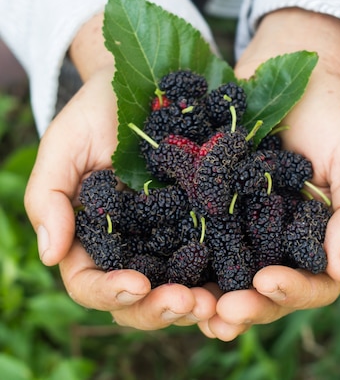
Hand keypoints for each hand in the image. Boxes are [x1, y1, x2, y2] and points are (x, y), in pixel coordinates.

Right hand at [24, 19, 216, 330]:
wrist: (147, 76)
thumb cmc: (99, 109)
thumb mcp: (66, 143)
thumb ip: (49, 195)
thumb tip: (49, 254)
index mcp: (93, 237)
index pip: (91, 281)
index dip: (109, 291)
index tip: (136, 283)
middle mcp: (133, 246)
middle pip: (139, 298)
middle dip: (159, 308)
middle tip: (187, 303)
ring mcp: (172, 236)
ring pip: (180, 287)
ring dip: (197, 303)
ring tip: (218, 304)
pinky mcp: (207, 219)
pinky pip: (218, 255)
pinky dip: (228, 274)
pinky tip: (246, 278)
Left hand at [197, 8, 339, 340]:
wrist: (286, 71)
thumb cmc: (331, 115)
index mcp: (316, 239)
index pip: (313, 282)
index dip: (294, 290)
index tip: (269, 281)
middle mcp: (277, 240)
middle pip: (263, 289)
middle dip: (244, 305)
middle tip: (219, 313)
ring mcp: (241, 223)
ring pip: (225, 272)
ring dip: (207, 295)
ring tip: (186, 306)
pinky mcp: (209, 202)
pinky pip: (194, 235)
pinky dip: (180, 255)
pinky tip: (159, 265)